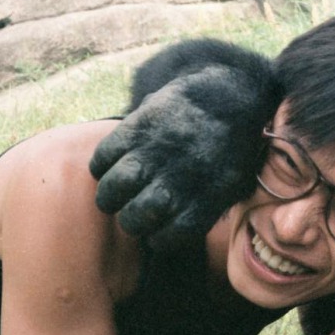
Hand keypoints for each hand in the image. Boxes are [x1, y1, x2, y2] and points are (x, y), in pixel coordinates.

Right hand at [90, 41, 279, 239]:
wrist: (230, 94)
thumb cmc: (232, 147)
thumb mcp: (234, 185)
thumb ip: (207, 210)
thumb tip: (176, 234)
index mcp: (205, 199)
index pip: (166, 239)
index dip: (158, 240)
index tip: (157, 232)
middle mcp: (177, 179)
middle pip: (134, 219)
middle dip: (131, 222)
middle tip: (132, 212)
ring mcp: (154, 152)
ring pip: (112, 190)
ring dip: (110, 197)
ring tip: (116, 194)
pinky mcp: (137, 127)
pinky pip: (102, 157)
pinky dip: (101, 166)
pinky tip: (111, 166)